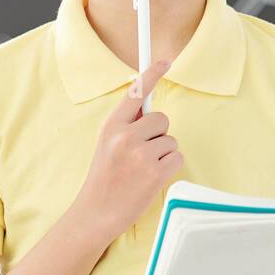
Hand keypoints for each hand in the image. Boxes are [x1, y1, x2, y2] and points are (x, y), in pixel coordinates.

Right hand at [73, 58, 181, 242]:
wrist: (96, 213)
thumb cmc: (105, 179)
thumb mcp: (107, 146)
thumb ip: (127, 128)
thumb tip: (152, 113)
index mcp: (111, 127)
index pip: (135, 93)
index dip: (152, 74)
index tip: (166, 61)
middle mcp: (125, 137)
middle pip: (162, 119)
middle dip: (159, 134)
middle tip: (142, 153)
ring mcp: (140, 155)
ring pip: (171, 141)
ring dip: (164, 154)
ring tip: (143, 169)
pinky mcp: (155, 173)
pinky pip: (177, 158)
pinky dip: (170, 167)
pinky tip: (152, 178)